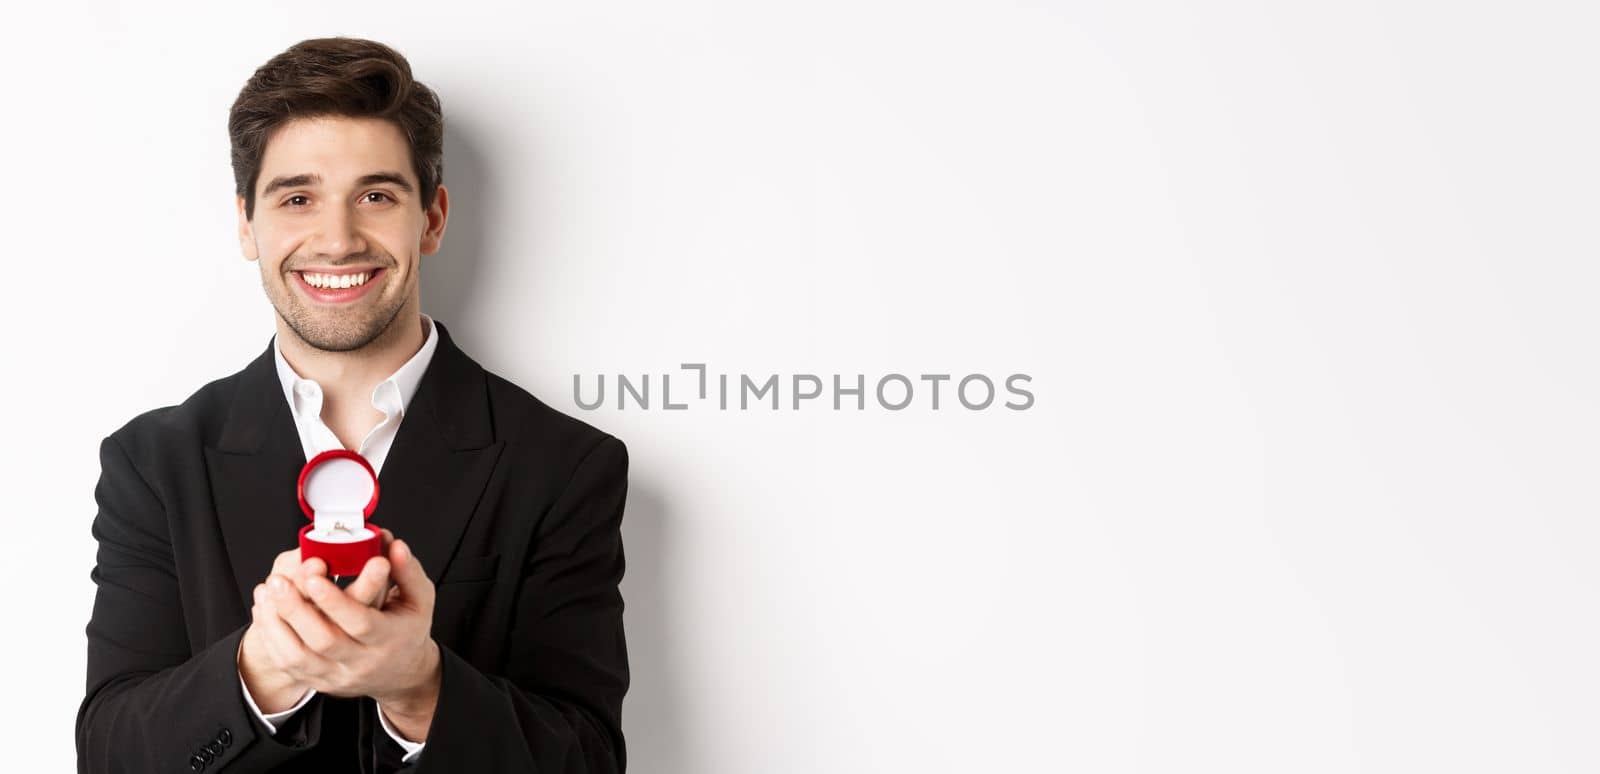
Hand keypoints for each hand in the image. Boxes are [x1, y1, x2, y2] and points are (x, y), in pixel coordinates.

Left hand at [256, 536, 441, 740]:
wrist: (401, 673)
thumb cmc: (406, 629)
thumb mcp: (419, 598)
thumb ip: (407, 570)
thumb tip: (393, 545)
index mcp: (389, 638)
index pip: (360, 623)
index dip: (335, 601)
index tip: (314, 576)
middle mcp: (362, 661)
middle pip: (323, 640)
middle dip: (296, 609)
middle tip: (279, 581)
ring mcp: (338, 674)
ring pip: (298, 656)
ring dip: (276, 622)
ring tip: (267, 591)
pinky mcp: (318, 680)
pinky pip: (287, 663)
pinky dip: (271, 636)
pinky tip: (265, 609)